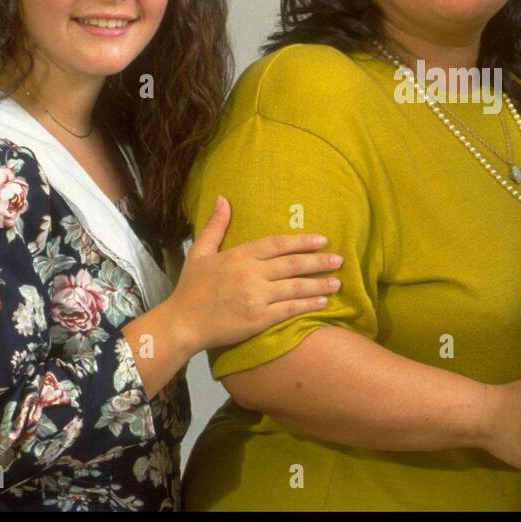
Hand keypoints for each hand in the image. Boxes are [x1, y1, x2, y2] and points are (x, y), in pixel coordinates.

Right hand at [164, 196, 341, 354]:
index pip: (277, 244)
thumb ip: (216, 226)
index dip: (301, 241)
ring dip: (319, 283)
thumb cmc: (191, 288)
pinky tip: (322, 302)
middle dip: (319, 261)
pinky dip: (308, 305)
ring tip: (337, 281)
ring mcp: (256, 296)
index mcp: (239, 255)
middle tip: (339, 259)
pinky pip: (289, 310)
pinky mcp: (258, 319)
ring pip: (295, 287)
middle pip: (292, 264)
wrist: (181, 323)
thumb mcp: (200, 252)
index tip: (321, 239)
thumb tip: (223, 198)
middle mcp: (251, 273)